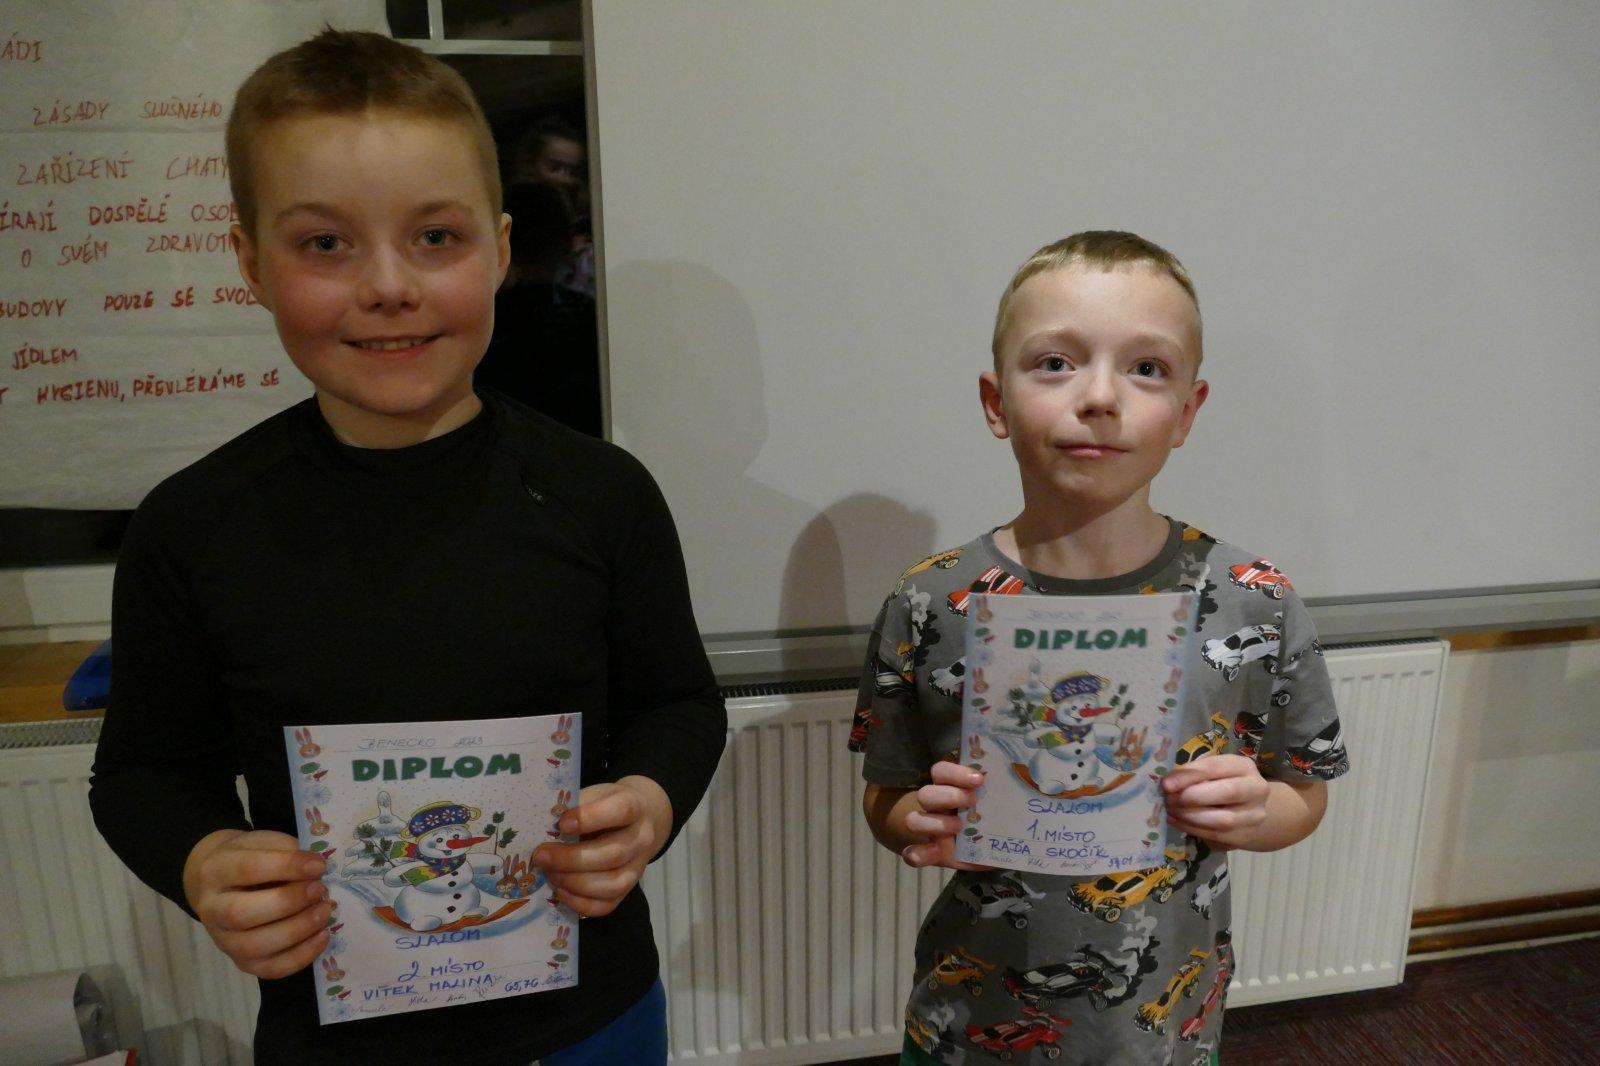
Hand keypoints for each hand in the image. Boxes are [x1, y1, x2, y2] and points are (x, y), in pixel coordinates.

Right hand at [183, 829, 331, 978]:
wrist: (217, 882)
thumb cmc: (248, 856)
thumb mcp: (262, 842)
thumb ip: (286, 852)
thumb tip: (316, 872)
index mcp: (216, 871)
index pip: (248, 869)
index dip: (286, 867)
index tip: (319, 865)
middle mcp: (212, 910)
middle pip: (241, 914)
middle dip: (288, 903)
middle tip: (320, 890)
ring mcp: (223, 940)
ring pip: (254, 946)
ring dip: (297, 930)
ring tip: (325, 911)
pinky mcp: (240, 961)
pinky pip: (269, 968)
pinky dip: (300, 957)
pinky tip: (323, 936)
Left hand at [532, 776, 671, 917]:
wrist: (637, 821)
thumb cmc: (606, 805)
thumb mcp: (595, 794)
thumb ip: (575, 805)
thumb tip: (545, 826)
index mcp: (635, 807)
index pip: (621, 811)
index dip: (590, 818)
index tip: (562, 824)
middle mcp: (642, 839)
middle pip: (613, 854)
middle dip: (571, 859)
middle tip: (541, 856)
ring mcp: (638, 867)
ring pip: (613, 884)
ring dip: (575, 882)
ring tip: (550, 874)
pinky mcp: (628, 889)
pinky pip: (607, 905)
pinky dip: (580, 903)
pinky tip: (560, 891)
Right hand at [899, 760, 996, 870]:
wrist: (979, 850)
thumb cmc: (989, 822)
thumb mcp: (997, 807)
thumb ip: (1005, 797)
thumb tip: (1036, 787)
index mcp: (950, 789)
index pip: (941, 771)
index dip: (955, 772)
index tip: (979, 779)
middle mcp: (936, 806)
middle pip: (926, 793)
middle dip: (949, 796)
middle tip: (973, 802)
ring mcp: (930, 830)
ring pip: (915, 819)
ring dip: (936, 823)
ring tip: (959, 827)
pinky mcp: (929, 853)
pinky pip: (912, 852)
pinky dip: (918, 853)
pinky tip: (934, 852)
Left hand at [1162, 754, 1270, 847]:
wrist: (1246, 810)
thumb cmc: (1220, 784)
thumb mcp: (1209, 773)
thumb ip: (1191, 774)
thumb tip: (1167, 783)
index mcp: (1244, 766)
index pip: (1216, 767)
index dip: (1189, 775)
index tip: (1166, 784)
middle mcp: (1256, 789)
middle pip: (1229, 792)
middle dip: (1194, 797)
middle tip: (1169, 800)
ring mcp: (1254, 815)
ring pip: (1224, 819)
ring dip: (1191, 816)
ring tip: (1171, 811)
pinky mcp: (1246, 835)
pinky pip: (1217, 835)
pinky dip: (1192, 829)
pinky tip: (1176, 821)